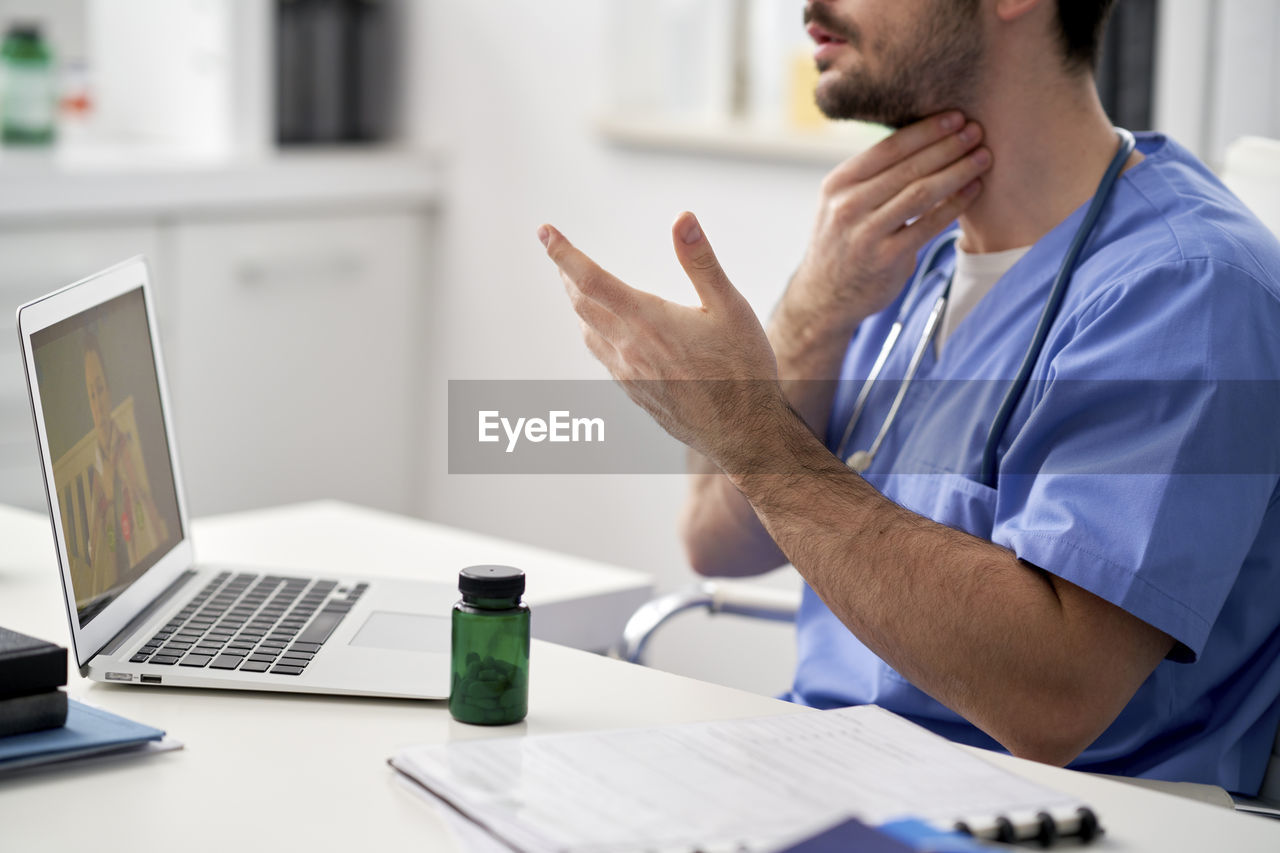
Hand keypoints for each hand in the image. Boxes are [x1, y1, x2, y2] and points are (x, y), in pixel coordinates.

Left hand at [539, 213, 785, 471]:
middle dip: (568, 276)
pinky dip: (595, 336)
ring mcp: (628, 375)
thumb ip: (701, 262)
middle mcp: (628, 348)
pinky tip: (608, 335)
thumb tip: (682, 218)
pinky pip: (604, 358)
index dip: (563, 253)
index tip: (544, 232)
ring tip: (578, 291)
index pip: (590, 279)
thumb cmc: (742, 369)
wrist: (742, 434)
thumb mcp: (730, 307)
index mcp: (646, 321)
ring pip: (589, 334)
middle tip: (560, 257)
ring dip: (579, 307)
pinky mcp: (636, 394)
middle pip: (582, 305)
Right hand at [787, 111, 990, 327]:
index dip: (926, 130)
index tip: (955, 116)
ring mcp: (866, 233)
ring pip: (921, 193)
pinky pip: (928, 225)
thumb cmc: (843, 242)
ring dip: (957, 171)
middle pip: (908, 167)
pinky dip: (954, 205)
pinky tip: (974, 190)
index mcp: (838, 183)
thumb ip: (871, 176)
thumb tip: (921, 138)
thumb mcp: (841, 203)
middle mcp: (848, 205)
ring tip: (983, 157)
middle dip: (947, 146)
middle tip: (977, 130)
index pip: (888, 148)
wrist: (823, 296)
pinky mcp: (886, 258)